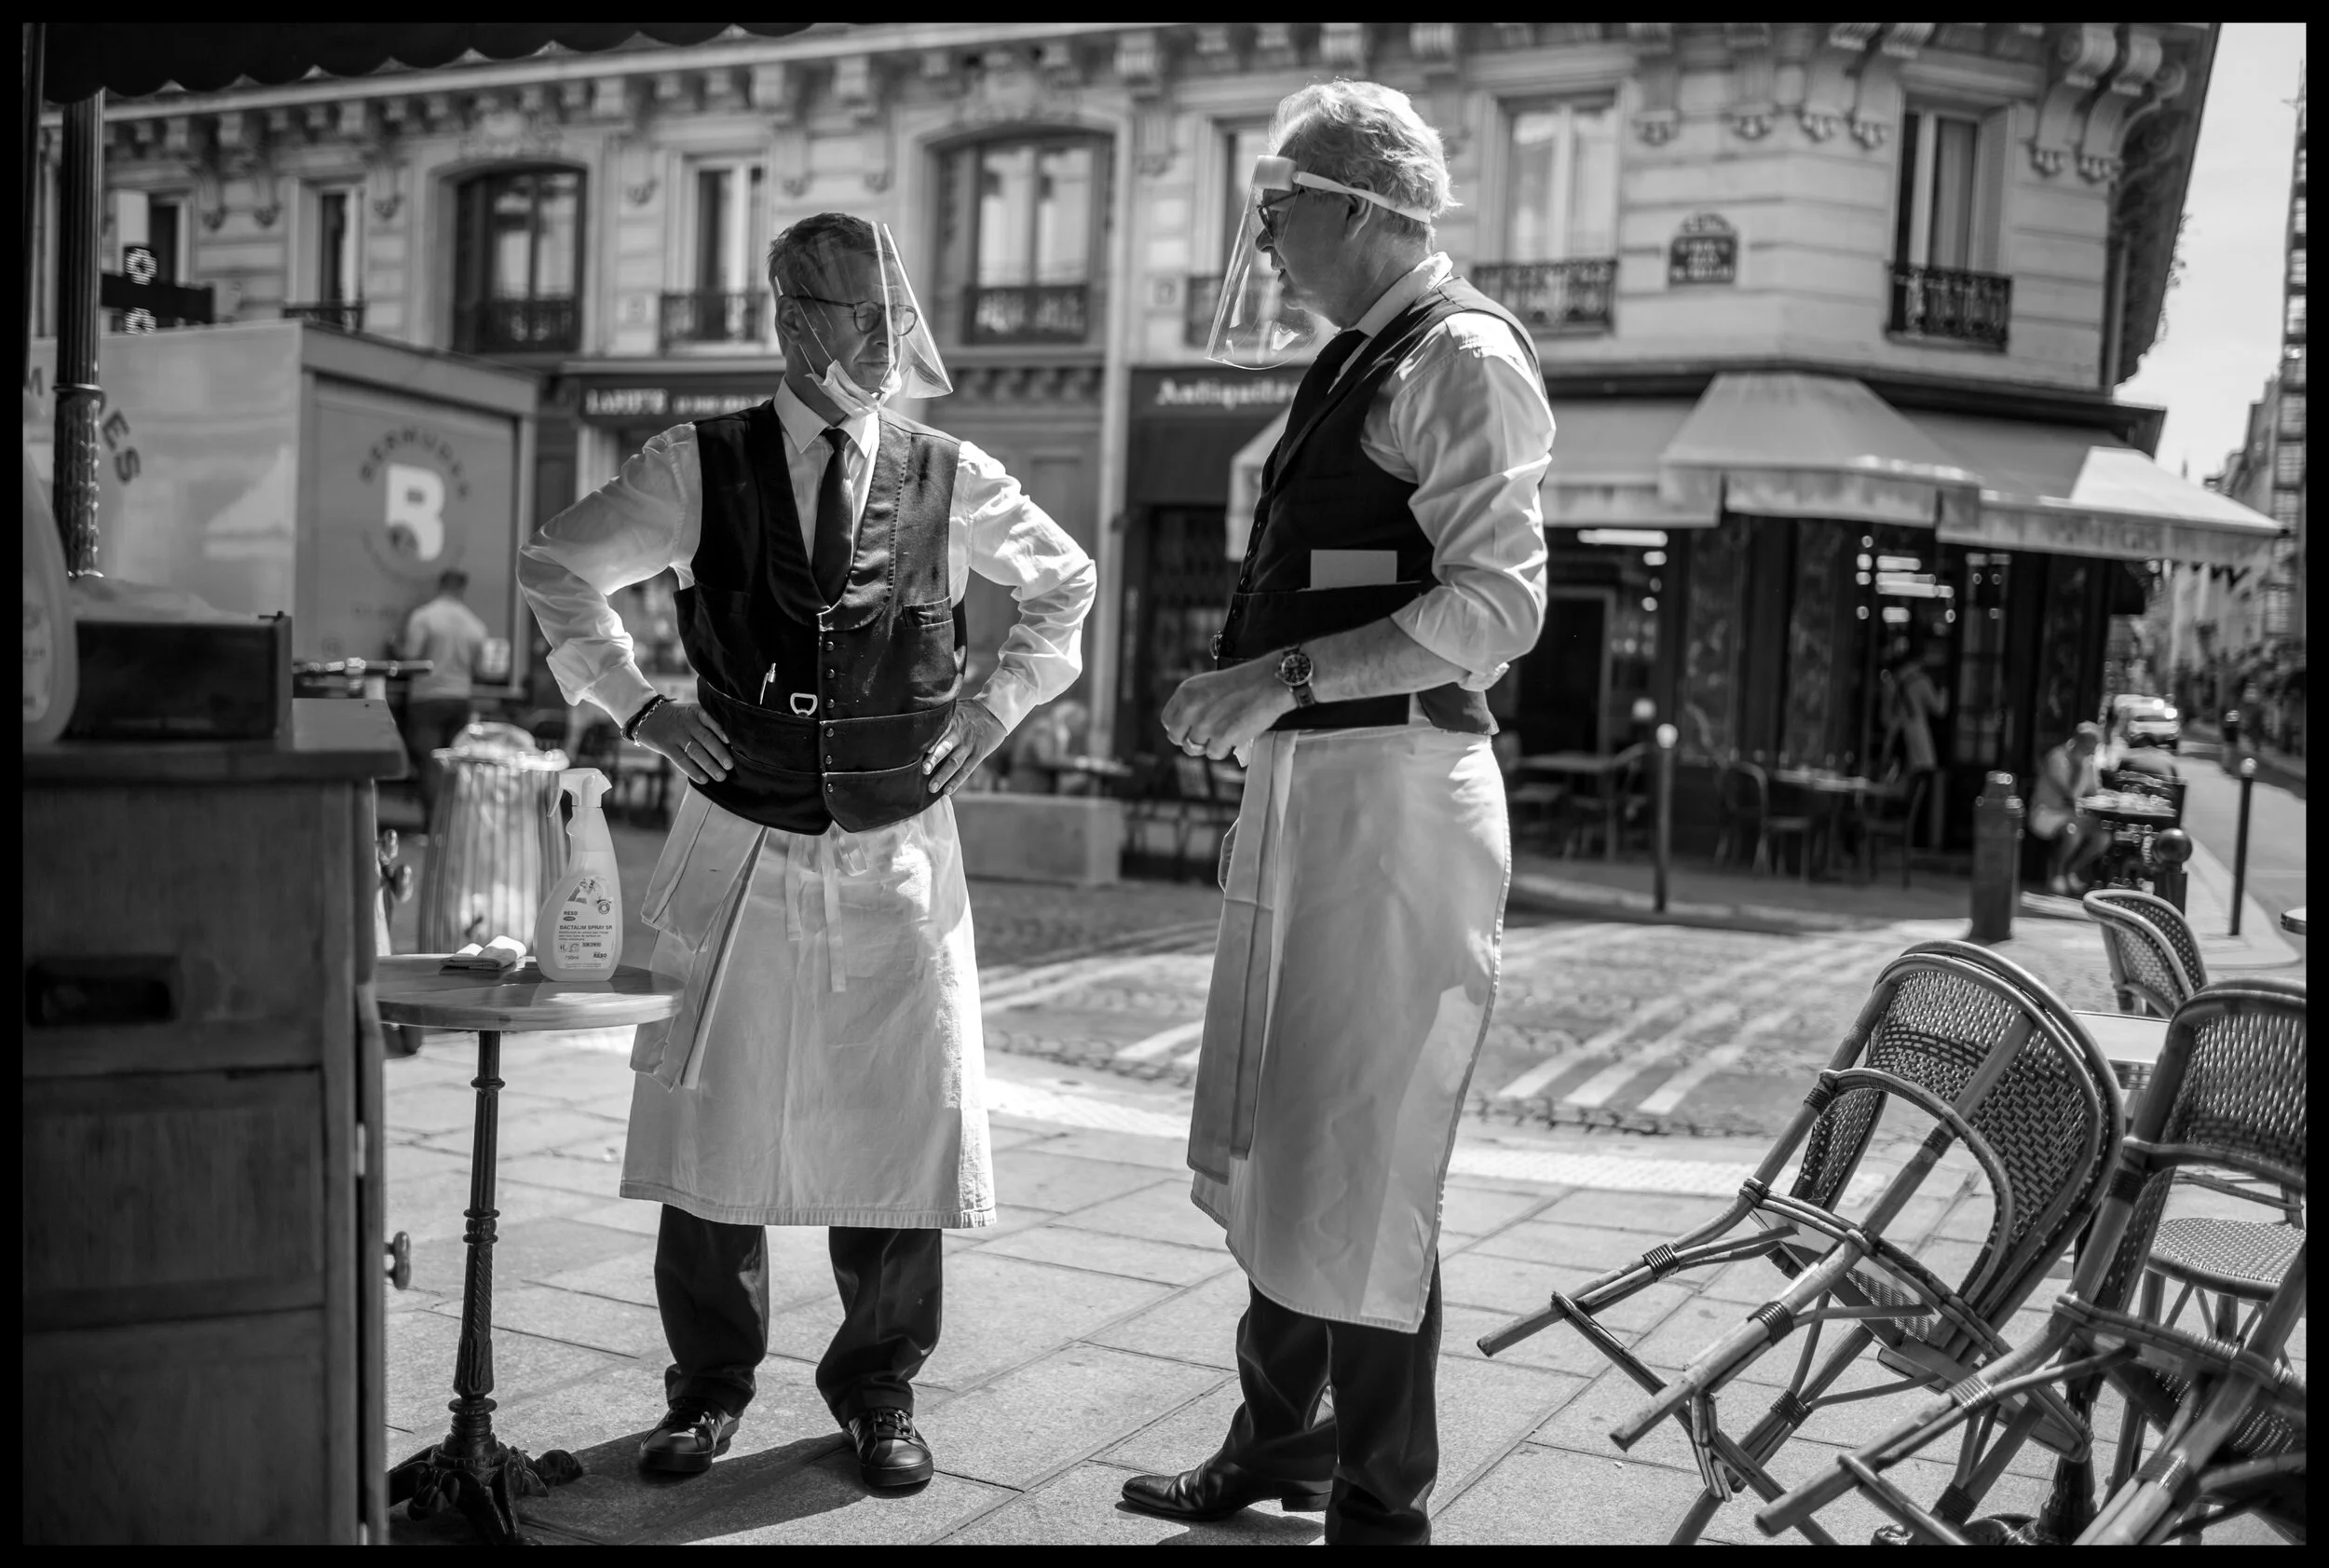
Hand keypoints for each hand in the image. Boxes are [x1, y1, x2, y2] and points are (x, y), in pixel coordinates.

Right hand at [634, 699, 733, 786]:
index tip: (731, 743)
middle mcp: (687, 723)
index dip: (721, 732)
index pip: (711, 722)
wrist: (646, 715)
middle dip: (719, 753)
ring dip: (709, 765)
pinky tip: (704, 779)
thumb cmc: (677, 718)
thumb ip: (707, 724)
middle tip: (730, 766)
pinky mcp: (666, 746)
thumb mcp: (691, 713)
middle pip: (706, 739)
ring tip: (721, 776)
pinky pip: (681, 760)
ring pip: (695, 751)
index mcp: (696, 713)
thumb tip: (729, 745)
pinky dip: (693, 771)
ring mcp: (676, 735)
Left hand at [923, 698, 1005, 795]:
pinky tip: (948, 790)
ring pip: (955, 762)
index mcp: (953, 721)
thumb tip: (916, 721)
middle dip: (934, 759)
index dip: (930, 741)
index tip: (918, 751)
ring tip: (932, 788)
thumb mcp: (955, 708)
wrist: (995, 712)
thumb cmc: (969, 711)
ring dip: (943, 776)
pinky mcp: (978, 754)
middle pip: (945, 748)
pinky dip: (957, 781)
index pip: (940, 732)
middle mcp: (960, 734)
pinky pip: (967, 769)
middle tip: (923, 770)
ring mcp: (969, 746)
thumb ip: (940, 717)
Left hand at [1161, 661, 1293, 760]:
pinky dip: (1225, 748)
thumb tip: (1185, 728)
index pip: (1168, 721)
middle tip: (1207, 736)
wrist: (1269, 682)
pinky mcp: (1222, 737)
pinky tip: (1235, 734)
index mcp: (1185, 693)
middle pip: (1177, 738)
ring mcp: (1205, 724)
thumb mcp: (1207, 685)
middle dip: (1190, 740)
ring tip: (1226, 730)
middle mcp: (1191, 708)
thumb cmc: (1243, 683)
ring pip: (1195, 748)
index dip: (1179, 728)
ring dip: (1210, 744)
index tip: (1190, 729)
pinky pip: (1214, 754)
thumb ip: (1192, 704)